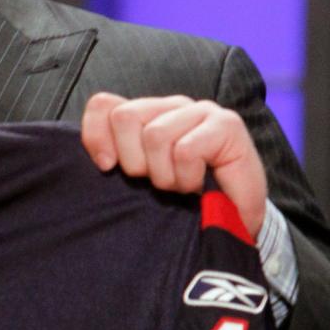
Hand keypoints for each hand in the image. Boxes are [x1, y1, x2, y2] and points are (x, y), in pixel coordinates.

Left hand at [80, 92, 267, 237]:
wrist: (233, 224)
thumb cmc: (184, 202)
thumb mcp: (140, 182)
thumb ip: (117, 161)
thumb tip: (101, 159)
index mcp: (147, 115)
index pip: (103, 105)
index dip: (96, 137)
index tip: (107, 168)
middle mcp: (171, 107)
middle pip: (124, 118)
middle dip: (134, 163)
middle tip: (157, 183)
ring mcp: (201, 111)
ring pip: (155, 135)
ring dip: (165, 175)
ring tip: (181, 187)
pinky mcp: (227, 125)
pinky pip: (186, 150)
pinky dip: (188, 176)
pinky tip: (201, 183)